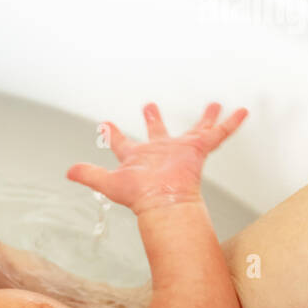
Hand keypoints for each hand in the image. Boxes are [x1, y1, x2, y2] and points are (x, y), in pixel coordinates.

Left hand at [67, 102, 247, 213]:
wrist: (165, 202)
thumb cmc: (140, 196)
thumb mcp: (109, 182)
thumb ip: (89, 175)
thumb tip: (68, 172)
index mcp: (138, 158)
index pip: (121, 143)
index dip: (112, 134)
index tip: (105, 125)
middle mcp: (159, 152)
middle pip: (157, 132)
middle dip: (153, 119)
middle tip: (149, 106)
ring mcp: (180, 150)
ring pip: (195, 130)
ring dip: (204, 119)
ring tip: (214, 105)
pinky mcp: (198, 150)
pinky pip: (218, 134)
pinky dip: (230, 123)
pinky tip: (239, 112)